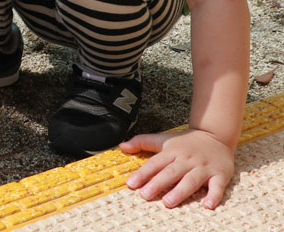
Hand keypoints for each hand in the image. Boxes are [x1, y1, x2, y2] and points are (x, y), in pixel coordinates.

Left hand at [120, 128, 234, 208]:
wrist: (215, 134)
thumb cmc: (186, 141)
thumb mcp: (163, 139)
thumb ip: (142, 142)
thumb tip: (122, 146)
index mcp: (172, 151)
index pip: (155, 163)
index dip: (143, 173)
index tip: (131, 183)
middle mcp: (187, 159)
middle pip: (171, 172)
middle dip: (157, 184)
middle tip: (145, 195)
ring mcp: (204, 167)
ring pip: (191, 180)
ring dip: (180, 191)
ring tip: (168, 202)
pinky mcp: (220, 174)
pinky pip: (217, 186)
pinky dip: (213, 196)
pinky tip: (207, 206)